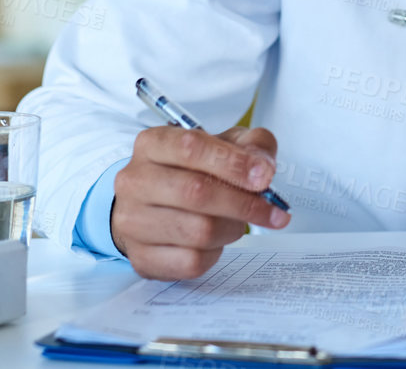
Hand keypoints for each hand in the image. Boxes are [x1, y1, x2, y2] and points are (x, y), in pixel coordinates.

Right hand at [110, 124, 289, 278]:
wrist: (153, 206)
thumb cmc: (192, 172)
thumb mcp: (224, 144)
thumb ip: (251, 144)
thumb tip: (262, 167)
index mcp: (152, 144)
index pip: (192, 147)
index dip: (234, 162)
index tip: (265, 176)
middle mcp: (135, 181)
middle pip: (196, 192)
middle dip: (244, 202)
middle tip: (273, 210)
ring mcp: (132, 222)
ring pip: (198, 230)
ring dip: (232, 228)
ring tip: (238, 222)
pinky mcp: (142, 258)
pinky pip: (192, 262)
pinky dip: (216, 253)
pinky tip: (216, 241)